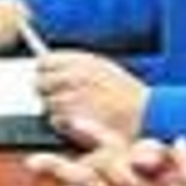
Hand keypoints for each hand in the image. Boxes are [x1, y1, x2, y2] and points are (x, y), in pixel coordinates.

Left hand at [35, 51, 149, 145]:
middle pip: (39, 82)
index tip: (46, 76)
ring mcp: (71, 96)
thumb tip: (49, 66)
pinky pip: (54, 120)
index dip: (44, 71)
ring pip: (46, 103)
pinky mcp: (70, 117)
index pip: (44, 61)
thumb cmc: (128, 95)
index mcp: (83, 62)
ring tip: (79, 112)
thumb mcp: (106, 70)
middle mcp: (74, 76)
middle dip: (46, 91)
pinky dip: (63, 124)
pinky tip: (80, 122)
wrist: (147, 115)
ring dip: (57, 109)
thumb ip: (78, 67)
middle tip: (61, 99)